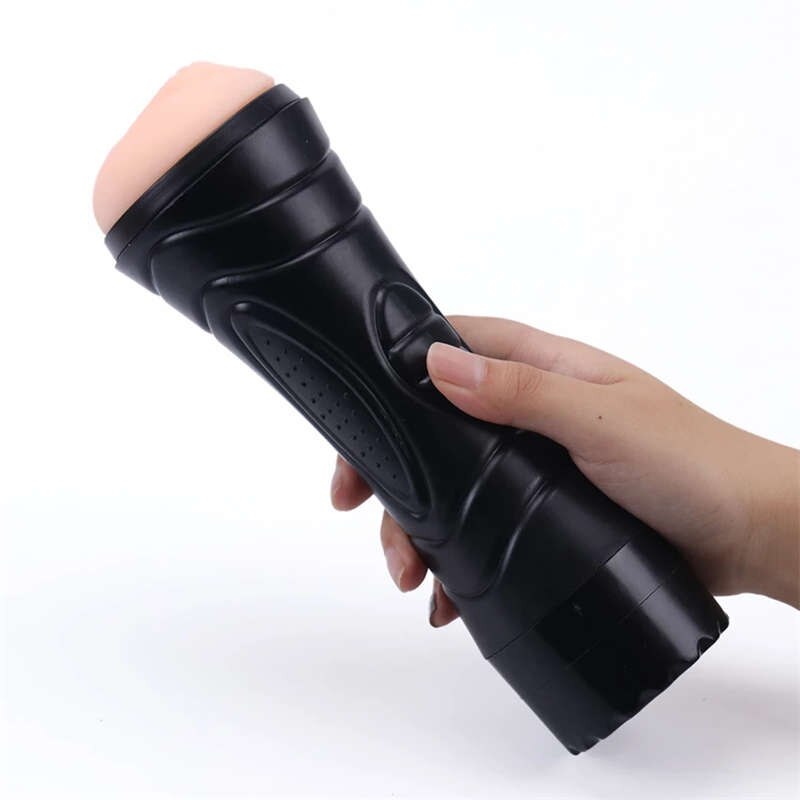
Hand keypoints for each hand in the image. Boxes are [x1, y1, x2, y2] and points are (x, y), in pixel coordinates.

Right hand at [331, 316, 799, 619]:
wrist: (749, 534)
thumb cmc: (694, 463)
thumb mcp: (601, 420)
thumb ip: (521, 391)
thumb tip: (437, 364)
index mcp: (544, 369)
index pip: (452, 348)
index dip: (395, 373)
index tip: (356, 420)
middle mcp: (529, 412)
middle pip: (434, 428)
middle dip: (393, 471)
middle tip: (363, 514)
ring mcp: (534, 466)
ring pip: (451, 485)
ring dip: (418, 526)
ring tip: (412, 576)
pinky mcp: (543, 513)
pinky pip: (481, 529)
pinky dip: (455, 559)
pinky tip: (446, 594)